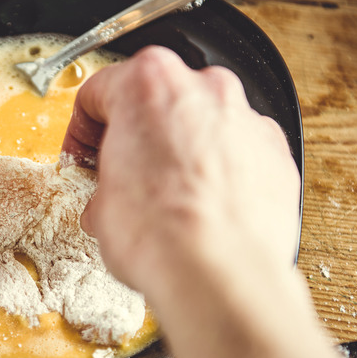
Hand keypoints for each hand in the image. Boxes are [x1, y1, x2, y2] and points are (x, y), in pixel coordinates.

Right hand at [62, 46, 299, 301]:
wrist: (218, 274)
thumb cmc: (161, 235)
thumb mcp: (99, 208)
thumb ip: (105, 183)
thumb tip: (113, 197)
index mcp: (148, 84)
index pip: (99, 91)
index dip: (82, 131)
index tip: (84, 153)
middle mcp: (202, 88)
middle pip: (156, 99)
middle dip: (137, 136)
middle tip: (122, 174)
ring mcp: (244, 117)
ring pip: (200, 122)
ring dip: (181, 150)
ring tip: (166, 196)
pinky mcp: (274, 150)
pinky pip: (237, 150)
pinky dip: (220, 170)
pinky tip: (202, 206)